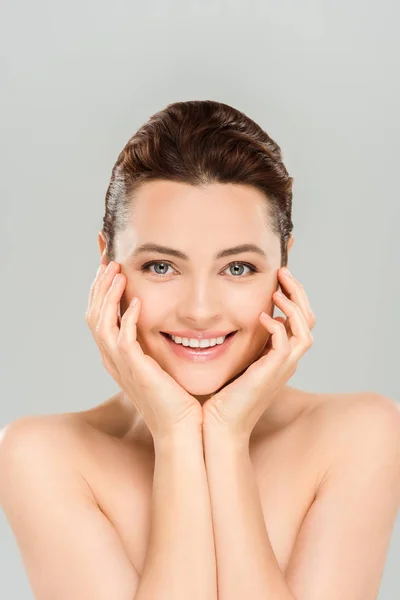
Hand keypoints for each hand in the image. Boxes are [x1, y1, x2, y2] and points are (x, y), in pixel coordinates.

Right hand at [85, 261, 202, 441]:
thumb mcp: (160, 364)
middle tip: (109, 261)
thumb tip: (162, 324)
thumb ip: (153, 343)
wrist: (183, 428)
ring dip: (108, 294)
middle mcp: (112, 359)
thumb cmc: (177, 398)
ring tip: (117, 272)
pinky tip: (137, 302)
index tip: (111, 268)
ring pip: (100, 322)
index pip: (98, 316)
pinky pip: (122, 338)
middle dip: (99, 286)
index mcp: (116, 356)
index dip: (101, 291)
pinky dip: (126, 317)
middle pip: (92, 314)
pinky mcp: (135, 370)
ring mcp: (120, 365)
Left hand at [202, 267, 315, 440]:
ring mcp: (282, 368)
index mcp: (278, 356)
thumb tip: (228, 320)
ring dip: (294, 305)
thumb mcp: (233, 361)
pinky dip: (279, 327)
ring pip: (305, 329)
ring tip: (278, 289)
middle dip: (298, 292)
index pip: (297, 319)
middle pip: (308, 320)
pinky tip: (263, 317)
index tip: (277, 277)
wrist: (219, 426)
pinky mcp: (272, 373)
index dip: (292, 296)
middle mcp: (286, 360)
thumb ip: (239, 342)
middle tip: (283, 271)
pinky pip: (287, 344)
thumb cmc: (220, 397)